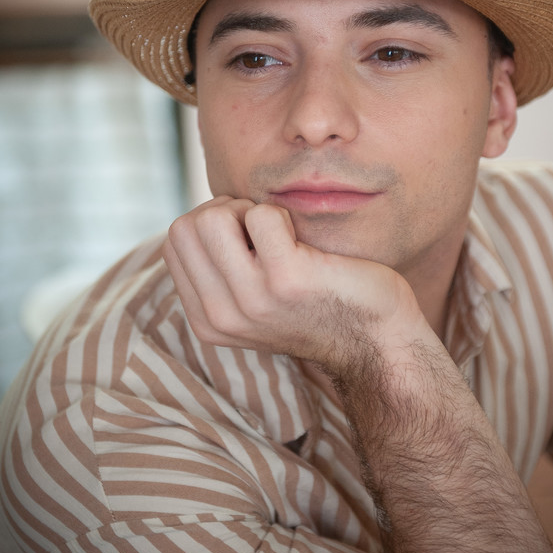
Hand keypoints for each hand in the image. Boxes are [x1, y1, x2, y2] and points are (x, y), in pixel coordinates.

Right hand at [162, 197, 419, 372]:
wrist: (378, 341)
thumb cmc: (320, 303)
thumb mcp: (253, 301)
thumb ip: (220, 273)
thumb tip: (200, 217)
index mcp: (207, 321)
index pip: (174, 241)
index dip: (212, 223)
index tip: (249, 240)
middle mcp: (221, 316)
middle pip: (186, 225)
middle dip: (225, 212)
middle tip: (265, 233)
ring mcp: (251, 299)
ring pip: (212, 216)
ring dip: (251, 211)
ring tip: (282, 236)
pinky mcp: (286, 279)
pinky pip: (262, 214)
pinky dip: (285, 215)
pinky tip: (306, 243)